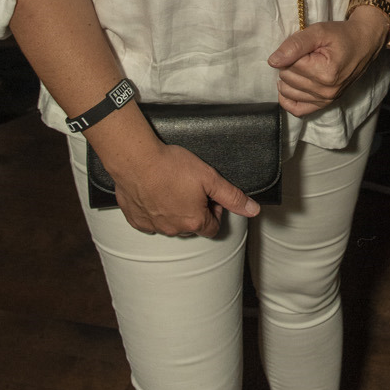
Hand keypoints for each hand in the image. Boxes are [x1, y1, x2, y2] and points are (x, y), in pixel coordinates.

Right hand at [112, 140, 259, 237]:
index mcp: (194, 221)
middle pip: (191, 226)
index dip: (215, 210)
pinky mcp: (136, 219)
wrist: (135, 160)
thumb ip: (232, 196)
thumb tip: (253, 210)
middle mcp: (173, 229)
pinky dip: (153, 210)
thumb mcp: (210, 177)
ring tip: (171, 187)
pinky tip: (154, 192)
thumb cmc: (171, 166)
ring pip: (170, 224)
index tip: (209, 195)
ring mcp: (153, 226)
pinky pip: (149, 221)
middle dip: (195, 210)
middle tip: (190, 188)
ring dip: (174, 211)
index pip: (213, 227)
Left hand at [269, 11, 387, 117]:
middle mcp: (326, 91)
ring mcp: (326, 100)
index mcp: (325, 73)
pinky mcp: (324, 104)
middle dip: (290, 63)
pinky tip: (290, 86)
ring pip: (288, 91)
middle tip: (307, 54)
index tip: (307, 45)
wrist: (363, 43)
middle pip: (287, 78)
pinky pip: (297, 109)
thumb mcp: (319, 31)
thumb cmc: (342, 36)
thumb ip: (295, 44)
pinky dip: (288, 98)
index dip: (292, 51)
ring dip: (290, 78)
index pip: (289, 64)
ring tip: (304, 66)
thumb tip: (273, 61)